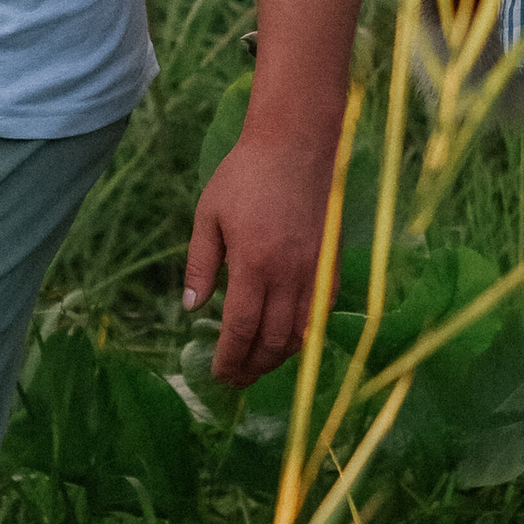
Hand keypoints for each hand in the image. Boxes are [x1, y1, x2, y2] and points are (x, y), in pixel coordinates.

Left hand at [186, 122, 337, 386]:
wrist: (296, 144)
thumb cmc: (245, 175)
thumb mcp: (208, 215)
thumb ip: (200, 265)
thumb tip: (191, 308)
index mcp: (254, 264)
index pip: (242, 330)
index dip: (229, 359)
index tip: (217, 374)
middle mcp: (290, 275)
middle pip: (273, 342)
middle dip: (252, 368)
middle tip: (234, 379)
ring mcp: (315, 271)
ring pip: (301, 335)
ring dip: (278, 358)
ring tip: (257, 366)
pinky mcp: (332, 264)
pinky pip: (322, 314)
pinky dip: (305, 336)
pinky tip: (289, 340)